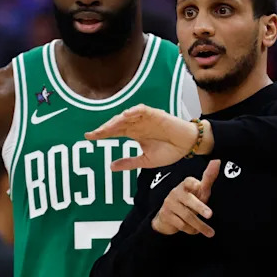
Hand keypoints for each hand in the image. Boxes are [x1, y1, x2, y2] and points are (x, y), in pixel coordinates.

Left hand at [85, 105, 209, 170]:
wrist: (188, 146)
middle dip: (104, 128)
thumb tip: (110, 167)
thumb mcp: (145, 161)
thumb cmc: (169, 151)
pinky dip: (133, 112)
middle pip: (116, 124)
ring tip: (106, 127)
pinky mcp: (156, 114)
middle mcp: (137, 125)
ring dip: (116, 121)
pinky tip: (125, 116)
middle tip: (93, 134)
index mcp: (134, 133)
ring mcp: (145, 119)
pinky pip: (142, 110)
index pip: (114, 132)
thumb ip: (129, 162)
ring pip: (126, 117)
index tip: (88, 137)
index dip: (101, 134)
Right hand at [152, 160, 219, 236]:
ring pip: (187, 216)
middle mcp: (176, 192)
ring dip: (200, 226)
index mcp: (185, 185)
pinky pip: (181, 225)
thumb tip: (217, 161)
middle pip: (189, 200)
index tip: (199, 185)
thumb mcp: (200, 191)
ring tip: (210, 233)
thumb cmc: (188, 201)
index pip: (189, 181)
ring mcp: (169, 204)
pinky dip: (191, 230)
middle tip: (210, 215)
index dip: (194, 183)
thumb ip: (208, 178)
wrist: (167, 217)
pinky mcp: (166, 215)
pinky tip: (195, 231)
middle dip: (200, 207)